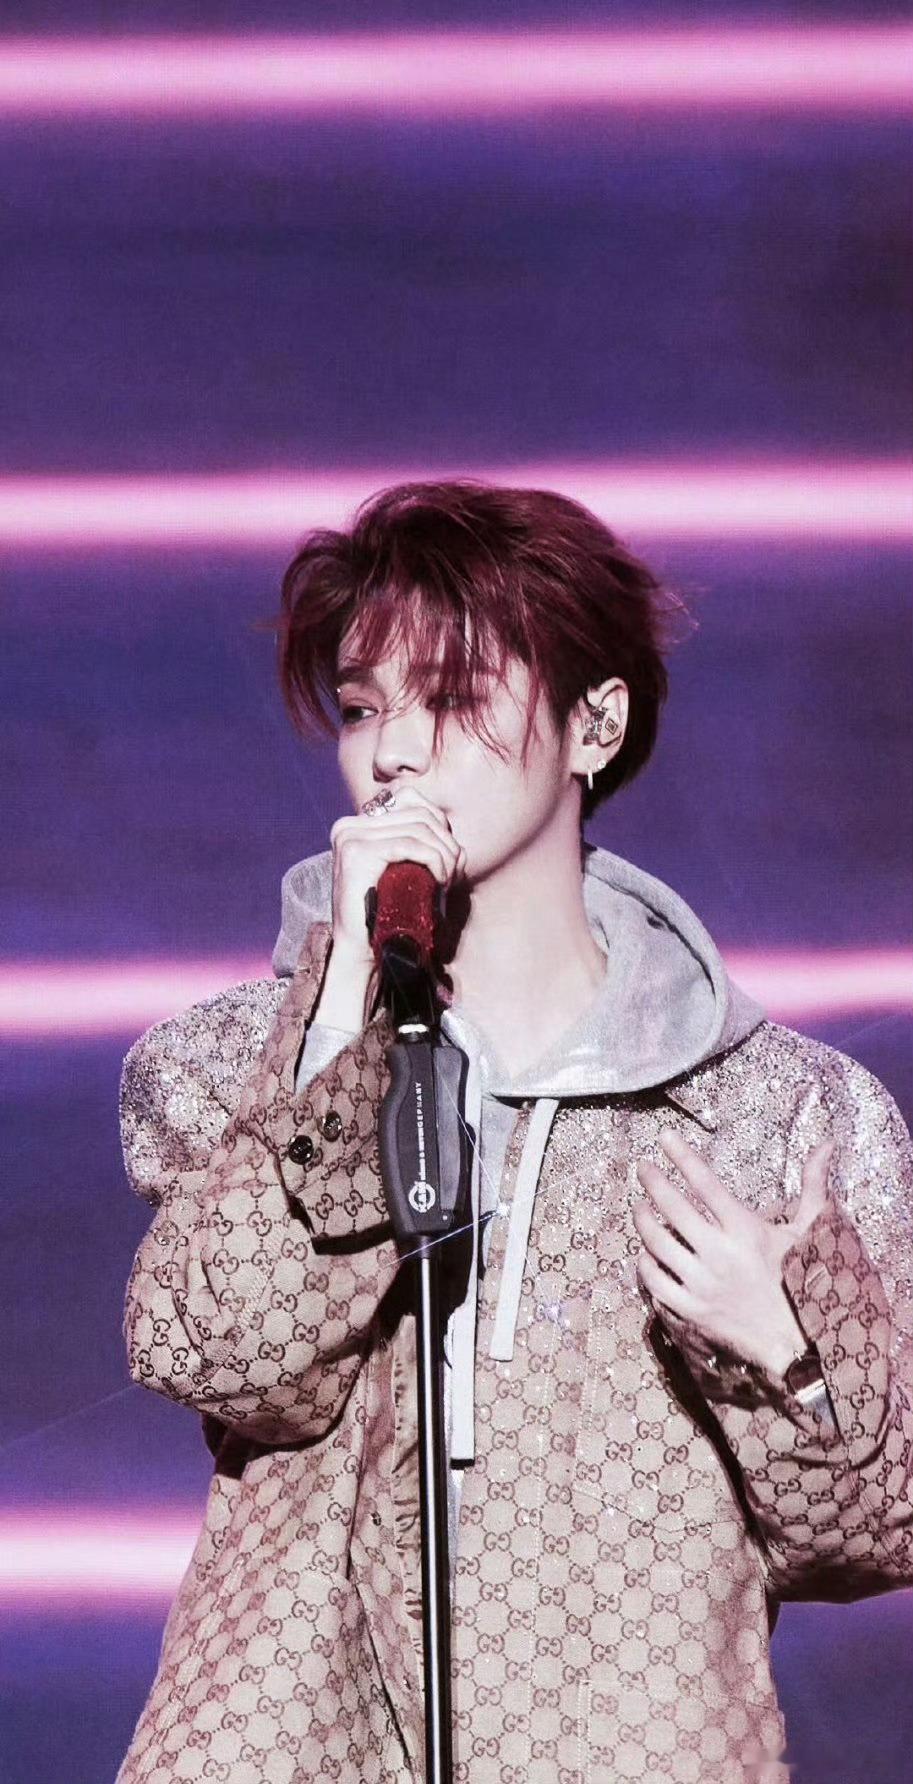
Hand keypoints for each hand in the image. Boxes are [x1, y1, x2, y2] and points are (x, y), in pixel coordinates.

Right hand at [329, 787, 465, 962]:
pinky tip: (440, 881)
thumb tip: (458, 846)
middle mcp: (349, 826)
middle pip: (418, 815)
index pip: (411, 801)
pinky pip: (410, 845)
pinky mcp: (357, 852)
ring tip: (447, 880)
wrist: (360, 951)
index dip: (439, 825)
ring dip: (443, 854)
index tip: (449, 858)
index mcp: (356, 825)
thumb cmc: (386, 915)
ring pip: (418, 829)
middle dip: (446, 843)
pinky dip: (433, 860)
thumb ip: (425, 849)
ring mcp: (350, 837)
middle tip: (454, 874)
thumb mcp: (405, 874)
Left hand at [633, 1128, 835, 1376]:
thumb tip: (825, 1144)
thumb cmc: (802, 1281)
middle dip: (653, 1181)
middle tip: (642, 1168)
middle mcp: (720, 1254)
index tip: (664, 1137)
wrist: (796, 1343)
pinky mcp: (691, 1311)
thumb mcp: (808, 1232)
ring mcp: (703, 1284)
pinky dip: (645, 1264)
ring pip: (657, 1243)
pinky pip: (655, 1282)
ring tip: (640, 1207)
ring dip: (643, 1220)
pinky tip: (645, 1253)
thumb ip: (812, 1186)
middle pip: (673, 1208)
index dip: (682, 1156)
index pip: (705, 1184)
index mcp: (746, 1231)